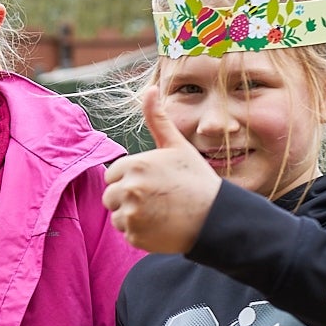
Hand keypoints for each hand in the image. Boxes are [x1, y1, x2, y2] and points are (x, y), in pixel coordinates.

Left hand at [102, 89, 220, 253]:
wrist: (215, 217)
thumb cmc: (196, 180)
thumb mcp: (177, 146)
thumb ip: (157, 120)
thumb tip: (149, 89)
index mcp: (135, 165)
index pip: (111, 174)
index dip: (130, 178)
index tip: (152, 182)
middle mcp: (129, 189)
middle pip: (110, 196)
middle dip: (127, 197)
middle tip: (156, 199)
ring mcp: (132, 214)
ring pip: (116, 216)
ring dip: (132, 216)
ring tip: (159, 212)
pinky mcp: (136, 236)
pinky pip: (126, 233)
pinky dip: (140, 232)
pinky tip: (161, 226)